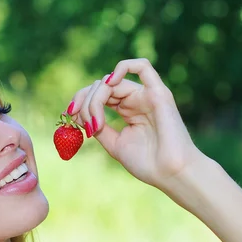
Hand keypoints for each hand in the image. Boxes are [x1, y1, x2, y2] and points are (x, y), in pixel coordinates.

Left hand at [69, 58, 203, 189]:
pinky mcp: (158, 93)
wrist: (171, 174)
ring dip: (95, 99)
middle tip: (81, 121)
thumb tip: (80, 115)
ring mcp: (147, 95)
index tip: (70, 117)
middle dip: (84, 101)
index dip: (80, 102)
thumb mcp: (114, 144)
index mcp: (126, 110)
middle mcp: (136, 100)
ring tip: (96, 123)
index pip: (98, 94)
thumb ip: (99, 127)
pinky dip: (123, 67)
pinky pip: (142, 67)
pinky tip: (109, 82)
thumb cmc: (147, 163)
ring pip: (112, 81)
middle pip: (101, 86)